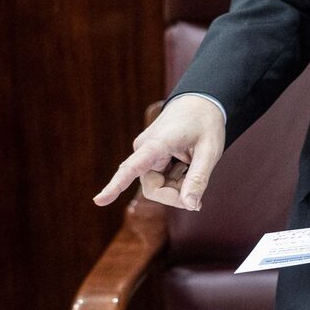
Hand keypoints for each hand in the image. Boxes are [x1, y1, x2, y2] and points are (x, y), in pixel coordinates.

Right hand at [93, 96, 224, 209]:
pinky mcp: (148, 158)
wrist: (200, 102)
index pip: (132, 167)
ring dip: (176, 187)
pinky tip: (185, 165)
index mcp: (156, 144)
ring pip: (156, 186)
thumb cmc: (206, 123)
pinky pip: (158, 180)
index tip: (99, 200)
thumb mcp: (210, 150)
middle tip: (197, 196)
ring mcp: (145, 154)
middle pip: (153, 188)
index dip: (116, 185)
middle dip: (175, 195)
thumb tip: (191, 206)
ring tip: (192, 166)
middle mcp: (144, 149)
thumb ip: (199, 178)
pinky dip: (174, 180)